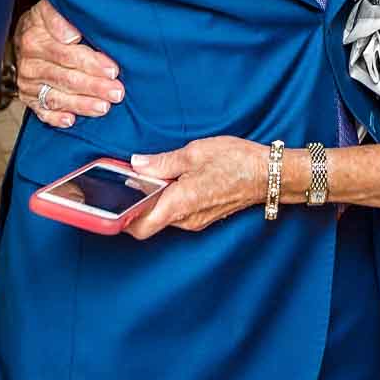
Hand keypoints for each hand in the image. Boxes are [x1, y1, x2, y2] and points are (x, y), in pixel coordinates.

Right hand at [15, 0, 123, 127]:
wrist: (25, 36)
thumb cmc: (47, 22)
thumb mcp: (49, 9)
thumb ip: (59, 17)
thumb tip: (71, 33)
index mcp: (35, 39)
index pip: (67, 54)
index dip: (91, 63)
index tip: (113, 69)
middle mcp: (30, 63)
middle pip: (65, 77)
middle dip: (94, 86)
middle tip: (117, 92)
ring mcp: (28, 84)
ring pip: (57, 97)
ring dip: (82, 104)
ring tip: (104, 108)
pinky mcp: (29, 99)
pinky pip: (42, 112)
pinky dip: (56, 118)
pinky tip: (71, 121)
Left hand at [126, 137, 265, 238]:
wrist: (270, 174)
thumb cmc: (237, 161)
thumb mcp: (196, 152)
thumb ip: (162, 162)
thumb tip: (136, 165)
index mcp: (179, 203)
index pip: (139, 226)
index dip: (121, 218)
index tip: (109, 204)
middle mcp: (186, 219)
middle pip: (149, 221)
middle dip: (136, 203)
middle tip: (128, 180)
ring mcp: (197, 220)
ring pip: (164, 216)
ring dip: (154, 200)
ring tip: (151, 175)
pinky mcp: (205, 216)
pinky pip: (178, 213)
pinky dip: (169, 200)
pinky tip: (171, 181)